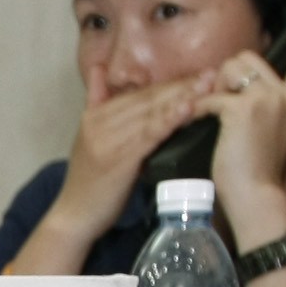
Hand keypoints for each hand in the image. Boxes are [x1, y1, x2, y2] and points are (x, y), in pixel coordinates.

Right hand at [44, 72, 222, 249]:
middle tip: (212, 73)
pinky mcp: (119, 158)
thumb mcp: (89, 139)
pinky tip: (188, 108)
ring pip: (151, 113)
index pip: (138, 94)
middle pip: (147, 99)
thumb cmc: (88, 184)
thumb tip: (99, 69)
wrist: (73, 217)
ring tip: (208, 86)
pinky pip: (149, 134)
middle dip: (181, 86)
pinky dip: (169, 119)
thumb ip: (96, 104)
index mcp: (94, 116)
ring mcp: (108, 139)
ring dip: (181, 98)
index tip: (197, 75)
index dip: (169, 83)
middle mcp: (99, 122)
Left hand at [209, 20, 285, 253]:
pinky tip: (194, 123)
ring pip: (231, 68)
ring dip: (213, 86)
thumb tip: (244, 101)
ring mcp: (267, 100)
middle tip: (217, 99)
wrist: (259, 198)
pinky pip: (211, 97)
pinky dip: (197, 110)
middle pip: (249, 59)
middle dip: (227, 73)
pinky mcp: (242, 109)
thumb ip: (272, 116)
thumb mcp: (279, 141)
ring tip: (208, 113)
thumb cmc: (263, 178)